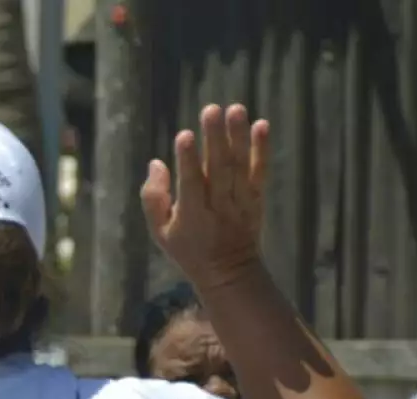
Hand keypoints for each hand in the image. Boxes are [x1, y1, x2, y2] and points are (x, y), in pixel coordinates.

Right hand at [140, 104, 270, 289]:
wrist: (229, 273)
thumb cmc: (188, 249)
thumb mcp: (160, 232)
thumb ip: (154, 198)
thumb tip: (156, 162)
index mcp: (192, 216)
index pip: (190, 184)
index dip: (187, 160)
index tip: (184, 135)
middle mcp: (218, 207)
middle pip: (218, 169)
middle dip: (214, 138)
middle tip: (210, 109)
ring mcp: (240, 203)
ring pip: (240, 166)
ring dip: (239, 136)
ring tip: (236, 108)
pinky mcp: (255, 199)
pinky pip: (260, 171)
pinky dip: (262, 148)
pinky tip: (262, 125)